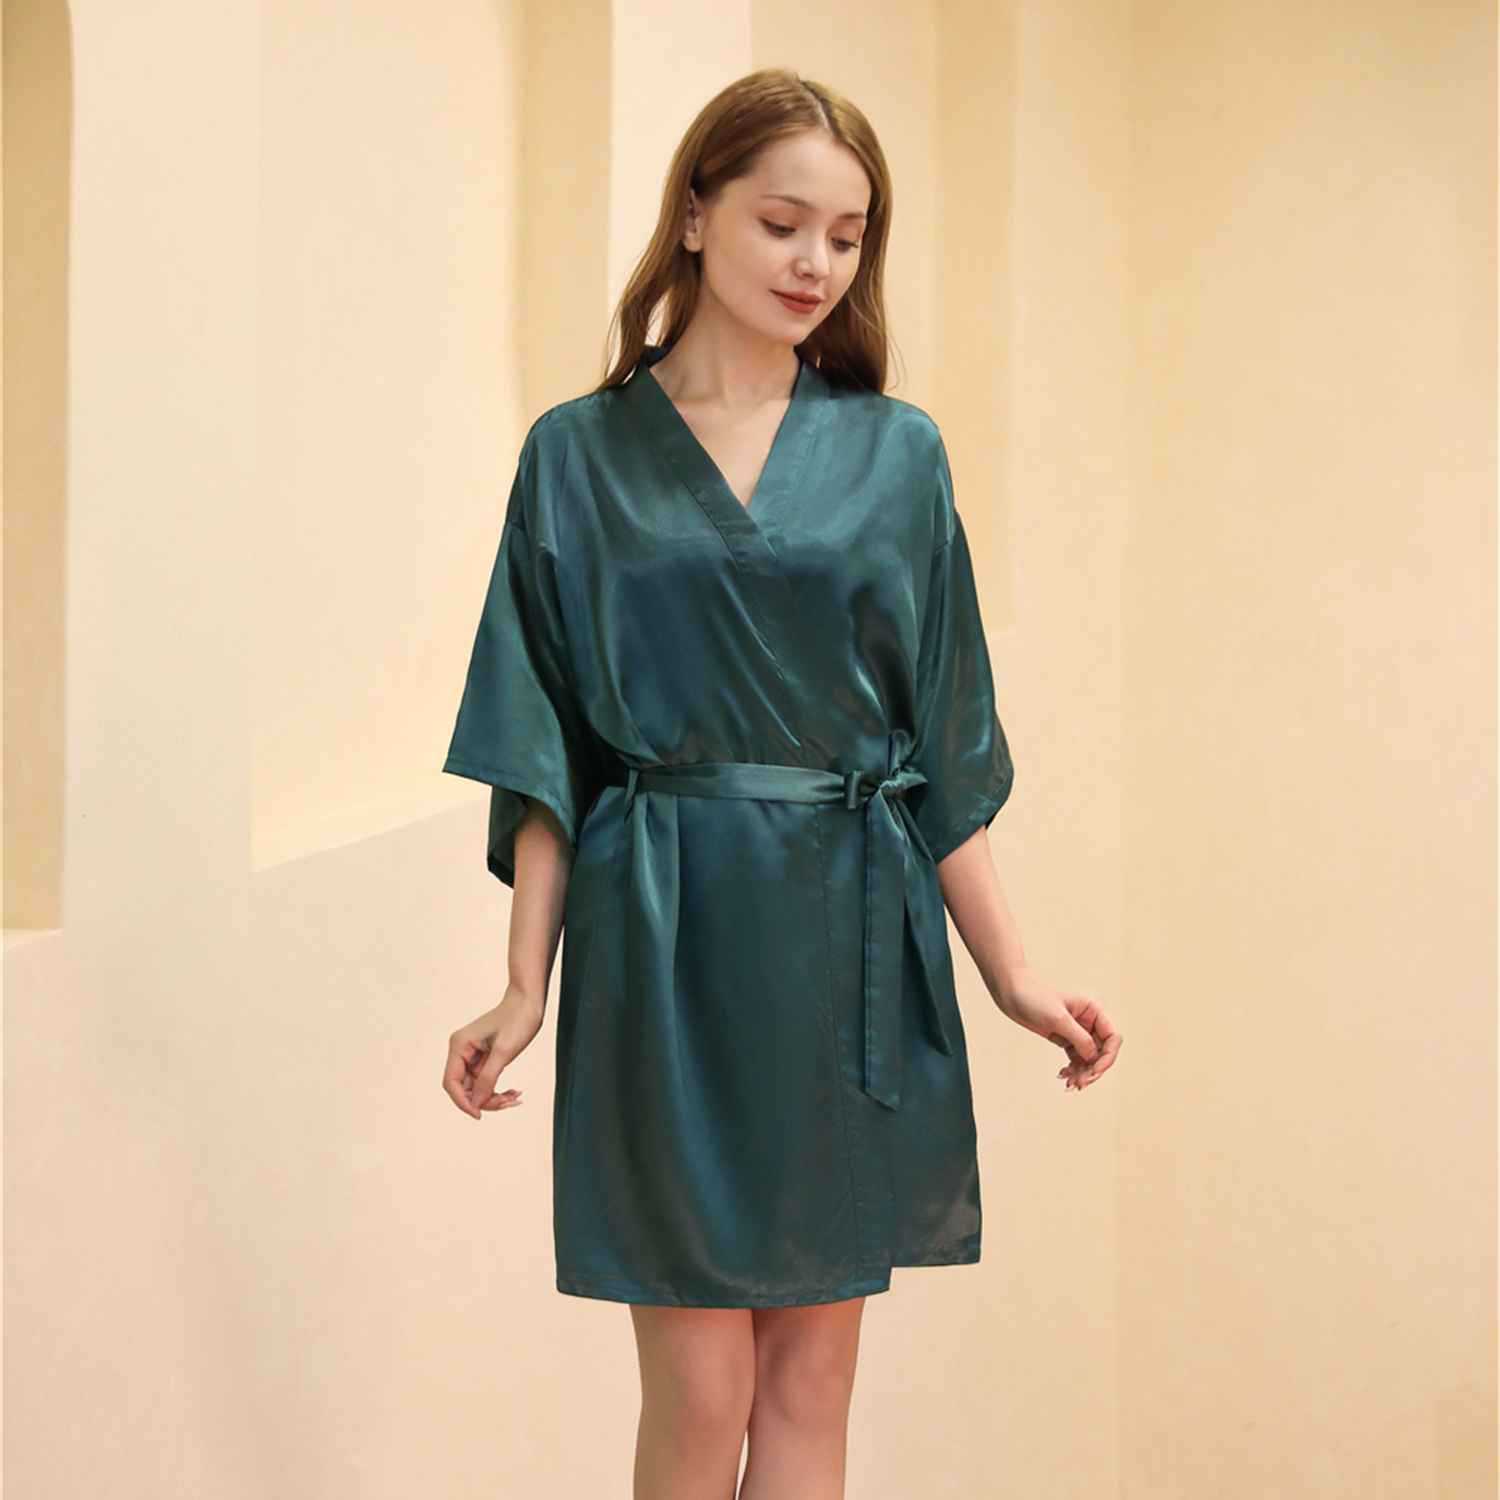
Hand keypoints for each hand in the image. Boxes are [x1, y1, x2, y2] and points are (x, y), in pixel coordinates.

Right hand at [442, 984, 544, 1119]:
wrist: (529, 1001)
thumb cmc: (517, 1019)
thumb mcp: (504, 1051)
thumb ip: (488, 1078)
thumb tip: (476, 1104)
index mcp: (459, 1045)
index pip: (451, 1082)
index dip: (463, 1102)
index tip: (479, 1115)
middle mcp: (461, 1051)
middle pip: (464, 1089)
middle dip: (484, 1100)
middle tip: (509, 1102)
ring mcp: (473, 1056)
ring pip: (477, 1088)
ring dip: (494, 1098)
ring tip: (515, 1097)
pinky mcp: (484, 1058)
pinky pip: (486, 1082)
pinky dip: (498, 1090)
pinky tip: (515, 1092)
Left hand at [993, 964, 1121, 1092]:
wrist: (1011, 992)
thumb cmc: (1034, 997)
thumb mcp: (1058, 1018)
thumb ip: (1079, 1038)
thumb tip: (1094, 1058)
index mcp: (1093, 1010)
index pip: (1112, 1038)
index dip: (1107, 1057)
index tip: (1094, 1071)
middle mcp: (1088, 1021)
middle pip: (1101, 1052)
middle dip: (1093, 1069)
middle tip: (1079, 1084)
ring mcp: (1076, 1031)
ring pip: (1088, 1058)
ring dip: (1082, 1073)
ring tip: (1069, 1084)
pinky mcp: (1064, 1038)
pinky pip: (1075, 1058)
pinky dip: (1073, 1069)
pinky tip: (1063, 1075)